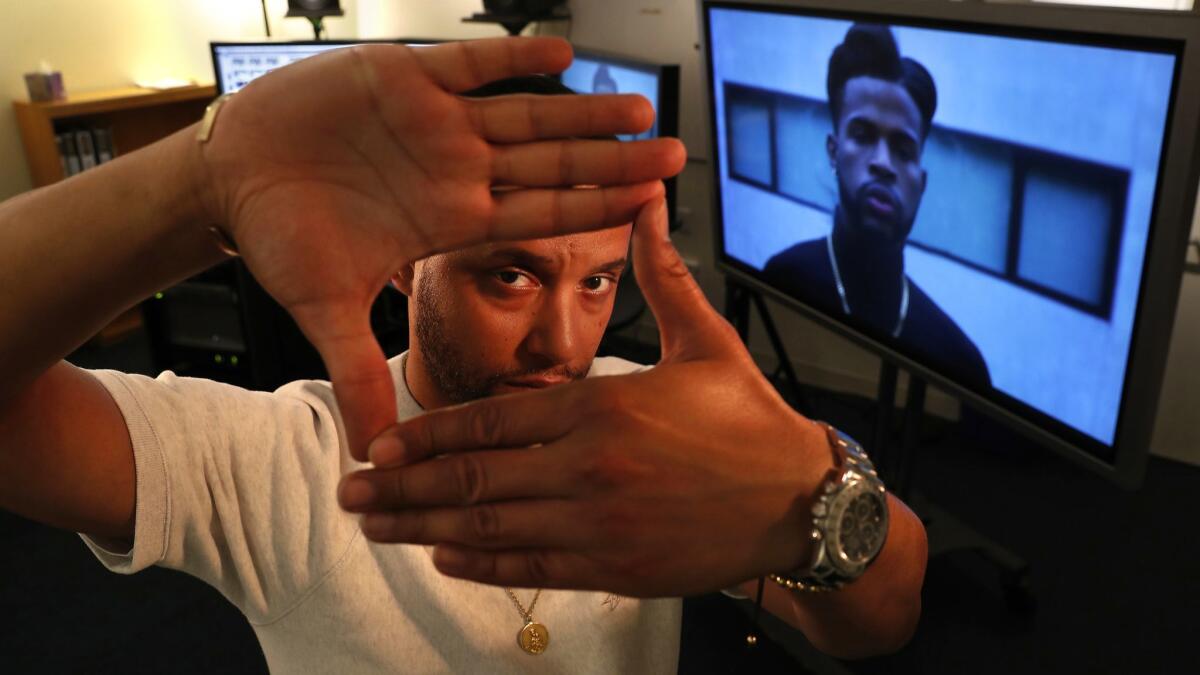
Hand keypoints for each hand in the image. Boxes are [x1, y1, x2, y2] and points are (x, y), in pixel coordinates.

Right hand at [195, 38, 684, 459]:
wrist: (234, 180)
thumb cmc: (281, 237)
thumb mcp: (324, 310)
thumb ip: (357, 372)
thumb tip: (375, 452)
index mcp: (451, 220)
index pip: (539, 216)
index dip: (594, 209)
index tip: (649, 207)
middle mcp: (456, 171)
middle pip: (552, 164)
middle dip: (613, 160)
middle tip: (676, 156)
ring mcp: (437, 124)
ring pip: (526, 114)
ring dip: (582, 113)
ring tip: (639, 111)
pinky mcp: (404, 77)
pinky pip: (469, 65)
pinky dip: (511, 58)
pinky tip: (561, 53)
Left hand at [338, 193, 834, 596]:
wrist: (800, 500)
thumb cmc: (750, 420)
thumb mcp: (706, 340)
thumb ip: (662, 275)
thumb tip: (649, 202)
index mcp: (601, 406)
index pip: (491, 421)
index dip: (428, 434)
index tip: (382, 443)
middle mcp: (587, 467)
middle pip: (472, 479)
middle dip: (403, 487)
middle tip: (350, 491)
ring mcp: (597, 523)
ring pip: (490, 528)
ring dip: (423, 529)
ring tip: (374, 527)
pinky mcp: (614, 567)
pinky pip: (532, 566)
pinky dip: (482, 566)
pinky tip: (444, 559)